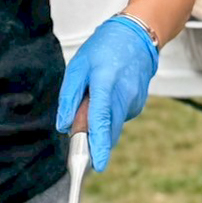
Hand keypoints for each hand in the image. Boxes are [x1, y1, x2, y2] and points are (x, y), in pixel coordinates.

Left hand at [55, 16, 157, 170]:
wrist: (136, 36)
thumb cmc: (104, 48)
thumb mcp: (78, 66)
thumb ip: (69, 97)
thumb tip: (64, 125)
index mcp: (106, 84)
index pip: (101, 121)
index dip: (98, 146)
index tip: (96, 166)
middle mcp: (123, 96)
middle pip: (108, 131)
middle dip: (93, 138)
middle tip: (80, 127)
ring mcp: (134, 101)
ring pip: (112, 124)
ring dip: (99, 121)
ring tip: (94, 93)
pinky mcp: (138, 104)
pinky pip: (118, 116)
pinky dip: (108, 113)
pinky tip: (107, 93)